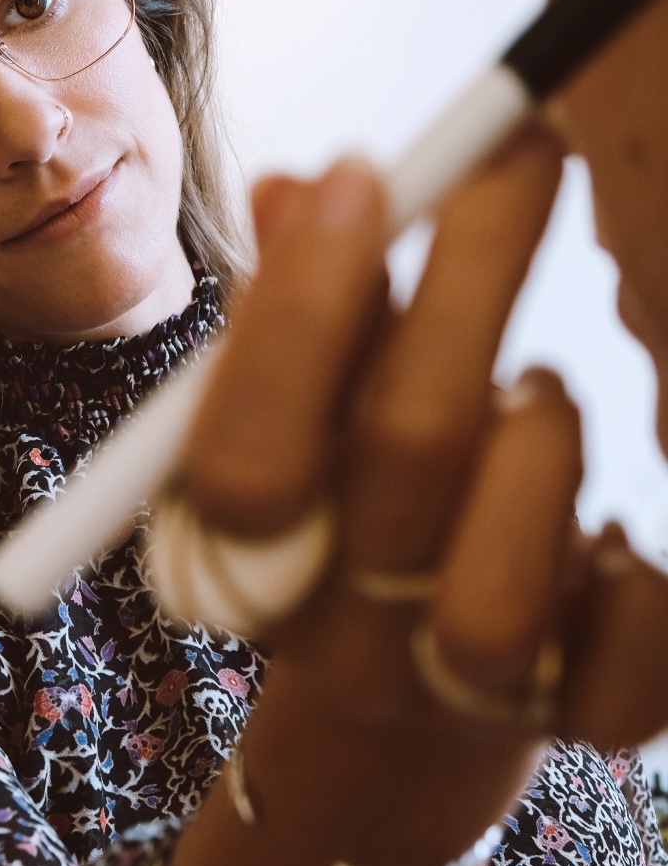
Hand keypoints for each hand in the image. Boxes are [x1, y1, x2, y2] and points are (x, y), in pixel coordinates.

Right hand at [171, 127, 589, 865]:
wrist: (412, 716)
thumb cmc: (355, 514)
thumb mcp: (303, 420)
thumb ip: (304, 318)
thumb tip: (309, 191)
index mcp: (239, 566)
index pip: (241, 456)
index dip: (302, 310)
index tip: (370, 168)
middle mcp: (340, 642)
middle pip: (404, 452)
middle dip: (476, 271)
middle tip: (525, 145)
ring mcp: (463, 697)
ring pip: (510, 581)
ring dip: (542, 438)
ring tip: (536, 390)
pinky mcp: (590, 720)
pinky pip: (641, 660)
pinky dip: (646, 578)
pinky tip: (616, 532)